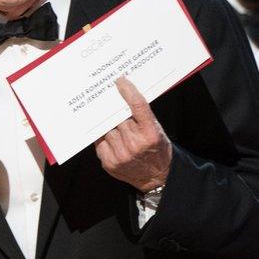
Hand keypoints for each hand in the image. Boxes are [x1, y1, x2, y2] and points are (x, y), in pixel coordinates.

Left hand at [94, 77, 171, 192]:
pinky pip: (100, 142)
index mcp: (150, 133)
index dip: (128, 91)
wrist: (158, 177)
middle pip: (118, 117)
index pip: (137, 105)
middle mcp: (135, 144)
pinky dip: (103, 138)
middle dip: (114, 110)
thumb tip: (123, 96)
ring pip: (107, 129)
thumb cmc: (157, 149)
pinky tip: (110, 138)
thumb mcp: (156, 130)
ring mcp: (121, 155)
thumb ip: (141, 116)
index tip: (120, 81)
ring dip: (108, 126)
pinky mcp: (110, 163)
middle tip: (110, 102)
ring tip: (114, 126)